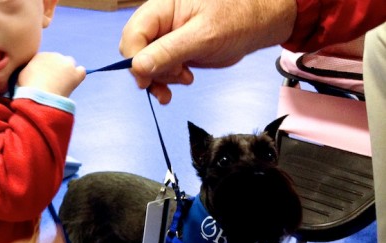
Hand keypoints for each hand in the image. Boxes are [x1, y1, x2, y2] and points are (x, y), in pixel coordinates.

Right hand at [17, 52, 85, 97]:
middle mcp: (54, 55)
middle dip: (56, 70)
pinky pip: (81, 71)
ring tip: (62, 84)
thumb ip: (27, 71)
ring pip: (69, 64)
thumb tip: (30, 73)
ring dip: (67, 72)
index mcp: (40, 56)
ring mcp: (66, 63)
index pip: (46, 60)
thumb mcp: (21, 76)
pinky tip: (72, 84)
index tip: (44, 80)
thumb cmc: (28, 89)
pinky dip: (78, 77)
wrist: (39, 95)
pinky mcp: (75, 73)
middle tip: (53, 83)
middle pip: (58, 61)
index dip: (46, 70)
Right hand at [119, 0, 296, 102]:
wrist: (261, 22)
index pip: (133, 34)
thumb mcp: (203, 36)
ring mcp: (168, 35)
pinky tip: (184, 79)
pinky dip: (168, 78)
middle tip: (172, 82)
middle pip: (136, 49)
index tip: (148, 79)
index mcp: (162, 7)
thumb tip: (138, 66)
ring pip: (147, 61)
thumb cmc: (239, 19)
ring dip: (160, 77)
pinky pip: (161, 66)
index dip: (135, 59)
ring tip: (185, 79)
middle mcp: (161, 20)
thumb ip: (169, 51)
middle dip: (149, 70)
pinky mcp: (176, 48)